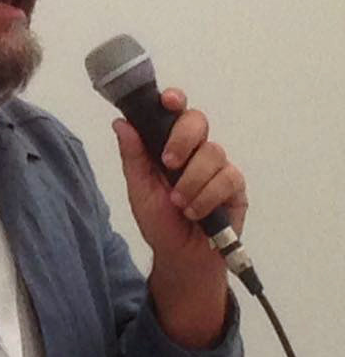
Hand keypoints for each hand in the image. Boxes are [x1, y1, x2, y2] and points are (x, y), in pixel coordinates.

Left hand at [113, 88, 247, 345]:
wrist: (181, 256)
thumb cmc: (159, 221)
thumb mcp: (139, 189)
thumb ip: (133, 156)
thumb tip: (121, 123)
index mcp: (168, 145)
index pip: (174, 113)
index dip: (173, 101)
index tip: (168, 101)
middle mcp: (195, 150)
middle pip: (198, 121)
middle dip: (182, 139)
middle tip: (168, 163)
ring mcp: (217, 166)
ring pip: (212, 152)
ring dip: (191, 181)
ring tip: (178, 204)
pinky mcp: (235, 186)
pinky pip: (227, 178)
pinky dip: (206, 197)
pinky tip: (195, 212)